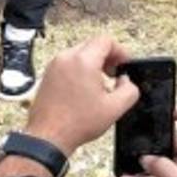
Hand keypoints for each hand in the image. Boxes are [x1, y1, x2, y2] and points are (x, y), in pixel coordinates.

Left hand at [24, 35, 140, 156]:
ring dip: (93, 64)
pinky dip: (79, 70)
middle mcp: (66, 58)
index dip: (120, 51)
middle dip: (107, 57)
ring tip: (100, 84)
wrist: (49, 136)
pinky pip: (68, 64)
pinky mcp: (47, 75)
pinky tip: (84, 90)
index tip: (123, 64)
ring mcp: (54, 66)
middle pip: (92, 45)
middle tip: (114, 74)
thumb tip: (126, 81)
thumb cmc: (76, 123)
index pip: (106, 40)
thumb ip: (129, 90)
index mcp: (83, 61)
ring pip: (79, 54)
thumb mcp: (115, 108)